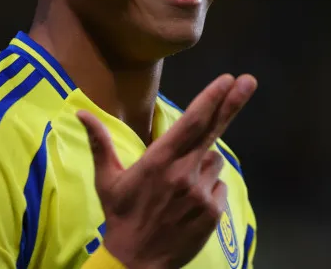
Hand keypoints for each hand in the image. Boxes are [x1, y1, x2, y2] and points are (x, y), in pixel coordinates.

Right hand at [77, 73, 257, 268]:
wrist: (137, 263)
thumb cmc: (120, 217)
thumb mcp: (106, 180)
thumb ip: (100, 143)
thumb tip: (81, 113)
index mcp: (158, 161)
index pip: (190, 123)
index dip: (211, 98)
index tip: (227, 79)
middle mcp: (183, 174)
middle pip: (213, 131)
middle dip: (232, 103)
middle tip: (248, 80)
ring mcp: (200, 194)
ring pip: (215, 161)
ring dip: (205, 163)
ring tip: (182, 183)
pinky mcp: (213, 213)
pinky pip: (219, 187)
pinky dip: (210, 188)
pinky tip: (190, 202)